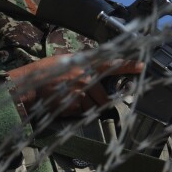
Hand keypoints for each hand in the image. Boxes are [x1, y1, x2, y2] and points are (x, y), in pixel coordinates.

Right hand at [7, 54, 142, 116]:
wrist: (29, 87)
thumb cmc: (44, 71)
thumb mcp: (65, 60)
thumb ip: (82, 62)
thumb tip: (96, 63)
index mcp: (84, 64)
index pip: (111, 63)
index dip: (128, 65)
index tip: (142, 66)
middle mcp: (85, 78)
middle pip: (106, 93)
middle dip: (103, 98)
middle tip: (91, 96)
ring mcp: (80, 94)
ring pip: (96, 104)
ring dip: (90, 104)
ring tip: (74, 98)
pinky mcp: (74, 107)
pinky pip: (84, 111)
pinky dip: (79, 109)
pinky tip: (67, 102)